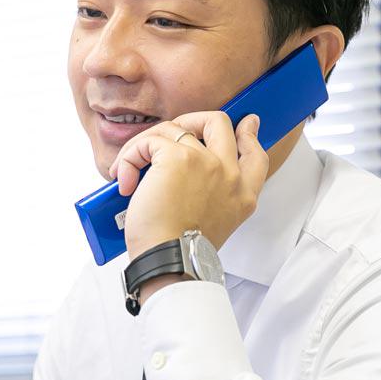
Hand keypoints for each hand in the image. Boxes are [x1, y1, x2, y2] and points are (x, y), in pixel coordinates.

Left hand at [109, 111, 268, 258]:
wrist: (170, 260)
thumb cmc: (181, 250)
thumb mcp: (214, 224)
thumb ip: (213, 197)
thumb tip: (192, 178)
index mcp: (242, 194)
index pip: (256, 154)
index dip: (249, 135)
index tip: (246, 124)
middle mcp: (229, 174)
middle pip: (219, 122)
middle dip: (191, 119)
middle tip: (167, 134)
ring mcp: (206, 162)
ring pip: (174, 128)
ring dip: (145, 145)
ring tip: (129, 169)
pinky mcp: (176, 158)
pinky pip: (148, 142)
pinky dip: (130, 157)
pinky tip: (124, 180)